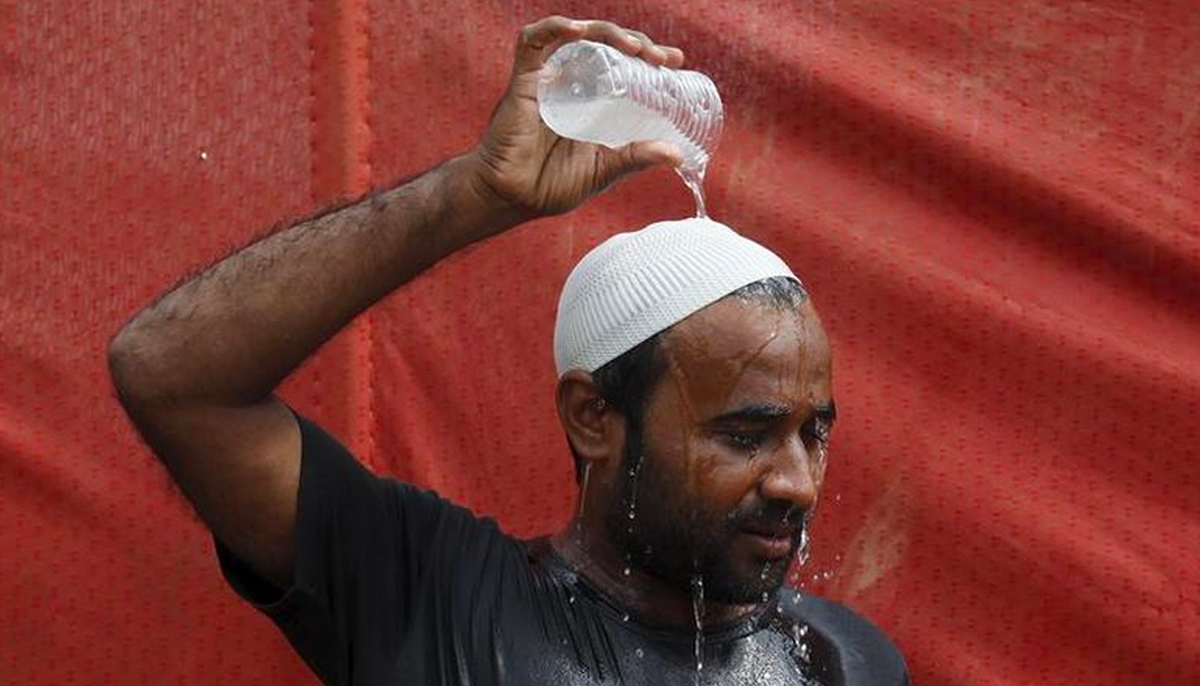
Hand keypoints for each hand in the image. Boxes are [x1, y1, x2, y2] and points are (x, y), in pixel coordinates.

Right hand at [468, 16, 685, 218]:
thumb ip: (635, 157)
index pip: (623, 65)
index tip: (674, 61)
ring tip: (632, 46)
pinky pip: (533, 42)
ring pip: (577, 36)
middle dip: (636, 42)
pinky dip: (554, 28)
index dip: (648, 55)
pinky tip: (577, 30)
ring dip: (607, 33)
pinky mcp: (523, 81)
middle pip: (606, 45)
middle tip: (660, 58)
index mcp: (591, 101)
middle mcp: (571, 83)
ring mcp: (548, 80)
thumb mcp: (604, 170)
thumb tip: (676, 154)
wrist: (512, 198)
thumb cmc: (550, 185)